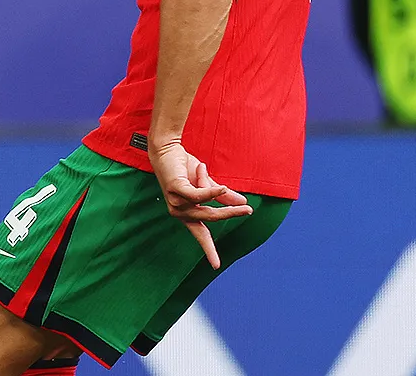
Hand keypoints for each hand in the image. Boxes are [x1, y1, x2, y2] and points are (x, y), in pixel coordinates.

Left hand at [148, 138, 252, 269]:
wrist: (167, 148)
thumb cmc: (183, 166)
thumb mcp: (207, 184)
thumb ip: (222, 195)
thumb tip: (243, 202)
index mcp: (186, 213)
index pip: (199, 234)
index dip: (208, 249)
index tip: (216, 266)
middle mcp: (179, 211)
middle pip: (210, 218)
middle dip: (231, 213)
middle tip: (248, 210)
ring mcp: (175, 202)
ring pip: (207, 204)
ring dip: (214, 188)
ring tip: (205, 171)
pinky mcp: (176, 190)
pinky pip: (199, 195)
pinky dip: (212, 190)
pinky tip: (221, 187)